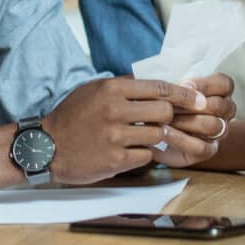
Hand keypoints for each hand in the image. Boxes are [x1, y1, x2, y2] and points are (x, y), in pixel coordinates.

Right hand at [43, 77, 203, 183]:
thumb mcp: (94, 90)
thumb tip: (156, 85)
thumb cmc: (72, 116)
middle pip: (165, 112)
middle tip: (167, 122)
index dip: (184, 94)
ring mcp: (116, 136)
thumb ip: (123, 87)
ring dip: (156, 137)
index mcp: (112, 88)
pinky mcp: (116, 159)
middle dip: (170, 117)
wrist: (45, 146)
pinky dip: (143, 154)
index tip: (199, 100)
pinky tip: (129, 151)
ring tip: (142, 137)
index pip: (159, 87)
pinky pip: (146, 156)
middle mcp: (115, 110)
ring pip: (158, 134)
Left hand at [153, 74, 236, 167]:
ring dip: (186, 121)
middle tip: (169, 103)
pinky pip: (202, 147)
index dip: (205, 84)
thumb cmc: (170, 106)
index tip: (183, 85)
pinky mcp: (209, 151)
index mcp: (221, 93)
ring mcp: (219, 133)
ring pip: (213, 126)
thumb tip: (182, 86)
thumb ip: (181, 89)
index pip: (225, 84)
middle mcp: (224, 113)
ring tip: (165, 119)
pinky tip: (164, 134)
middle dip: (192, 104)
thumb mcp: (175, 93)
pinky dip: (181, 140)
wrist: (162, 134)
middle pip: (219, 105)